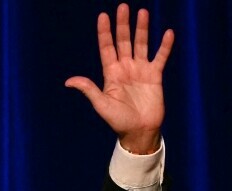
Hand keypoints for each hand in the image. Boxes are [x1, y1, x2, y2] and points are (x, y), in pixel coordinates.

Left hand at [65, 4, 174, 153]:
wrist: (139, 131)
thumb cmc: (118, 120)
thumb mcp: (101, 104)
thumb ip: (88, 89)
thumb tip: (68, 81)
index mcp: (111, 74)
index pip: (107, 48)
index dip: (104, 33)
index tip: (103, 16)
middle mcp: (125, 69)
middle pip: (123, 41)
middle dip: (123, 25)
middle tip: (123, 7)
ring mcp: (140, 71)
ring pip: (141, 45)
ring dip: (142, 29)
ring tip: (143, 12)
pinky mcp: (155, 76)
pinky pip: (160, 57)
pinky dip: (164, 46)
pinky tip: (168, 33)